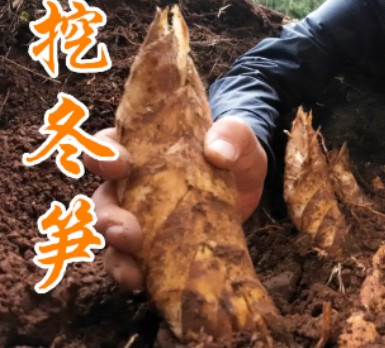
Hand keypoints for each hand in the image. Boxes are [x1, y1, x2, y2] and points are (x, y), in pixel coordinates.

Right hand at [84, 116, 267, 289]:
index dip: (103, 154)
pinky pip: (128, 260)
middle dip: (106, 216)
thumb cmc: (234, 153)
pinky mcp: (152, 242)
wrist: (249, 186)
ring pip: (109, 234)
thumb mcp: (239, 139)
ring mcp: (138, 214)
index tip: (120, 165)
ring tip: (131, 268)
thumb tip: (218, 151)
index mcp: (142, 147)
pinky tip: (140, 283)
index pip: (107, 146)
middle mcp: (130, 182)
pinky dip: (129, 272)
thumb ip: (231, 135)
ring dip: (115, 252)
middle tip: (124, 231)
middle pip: (102, 198)